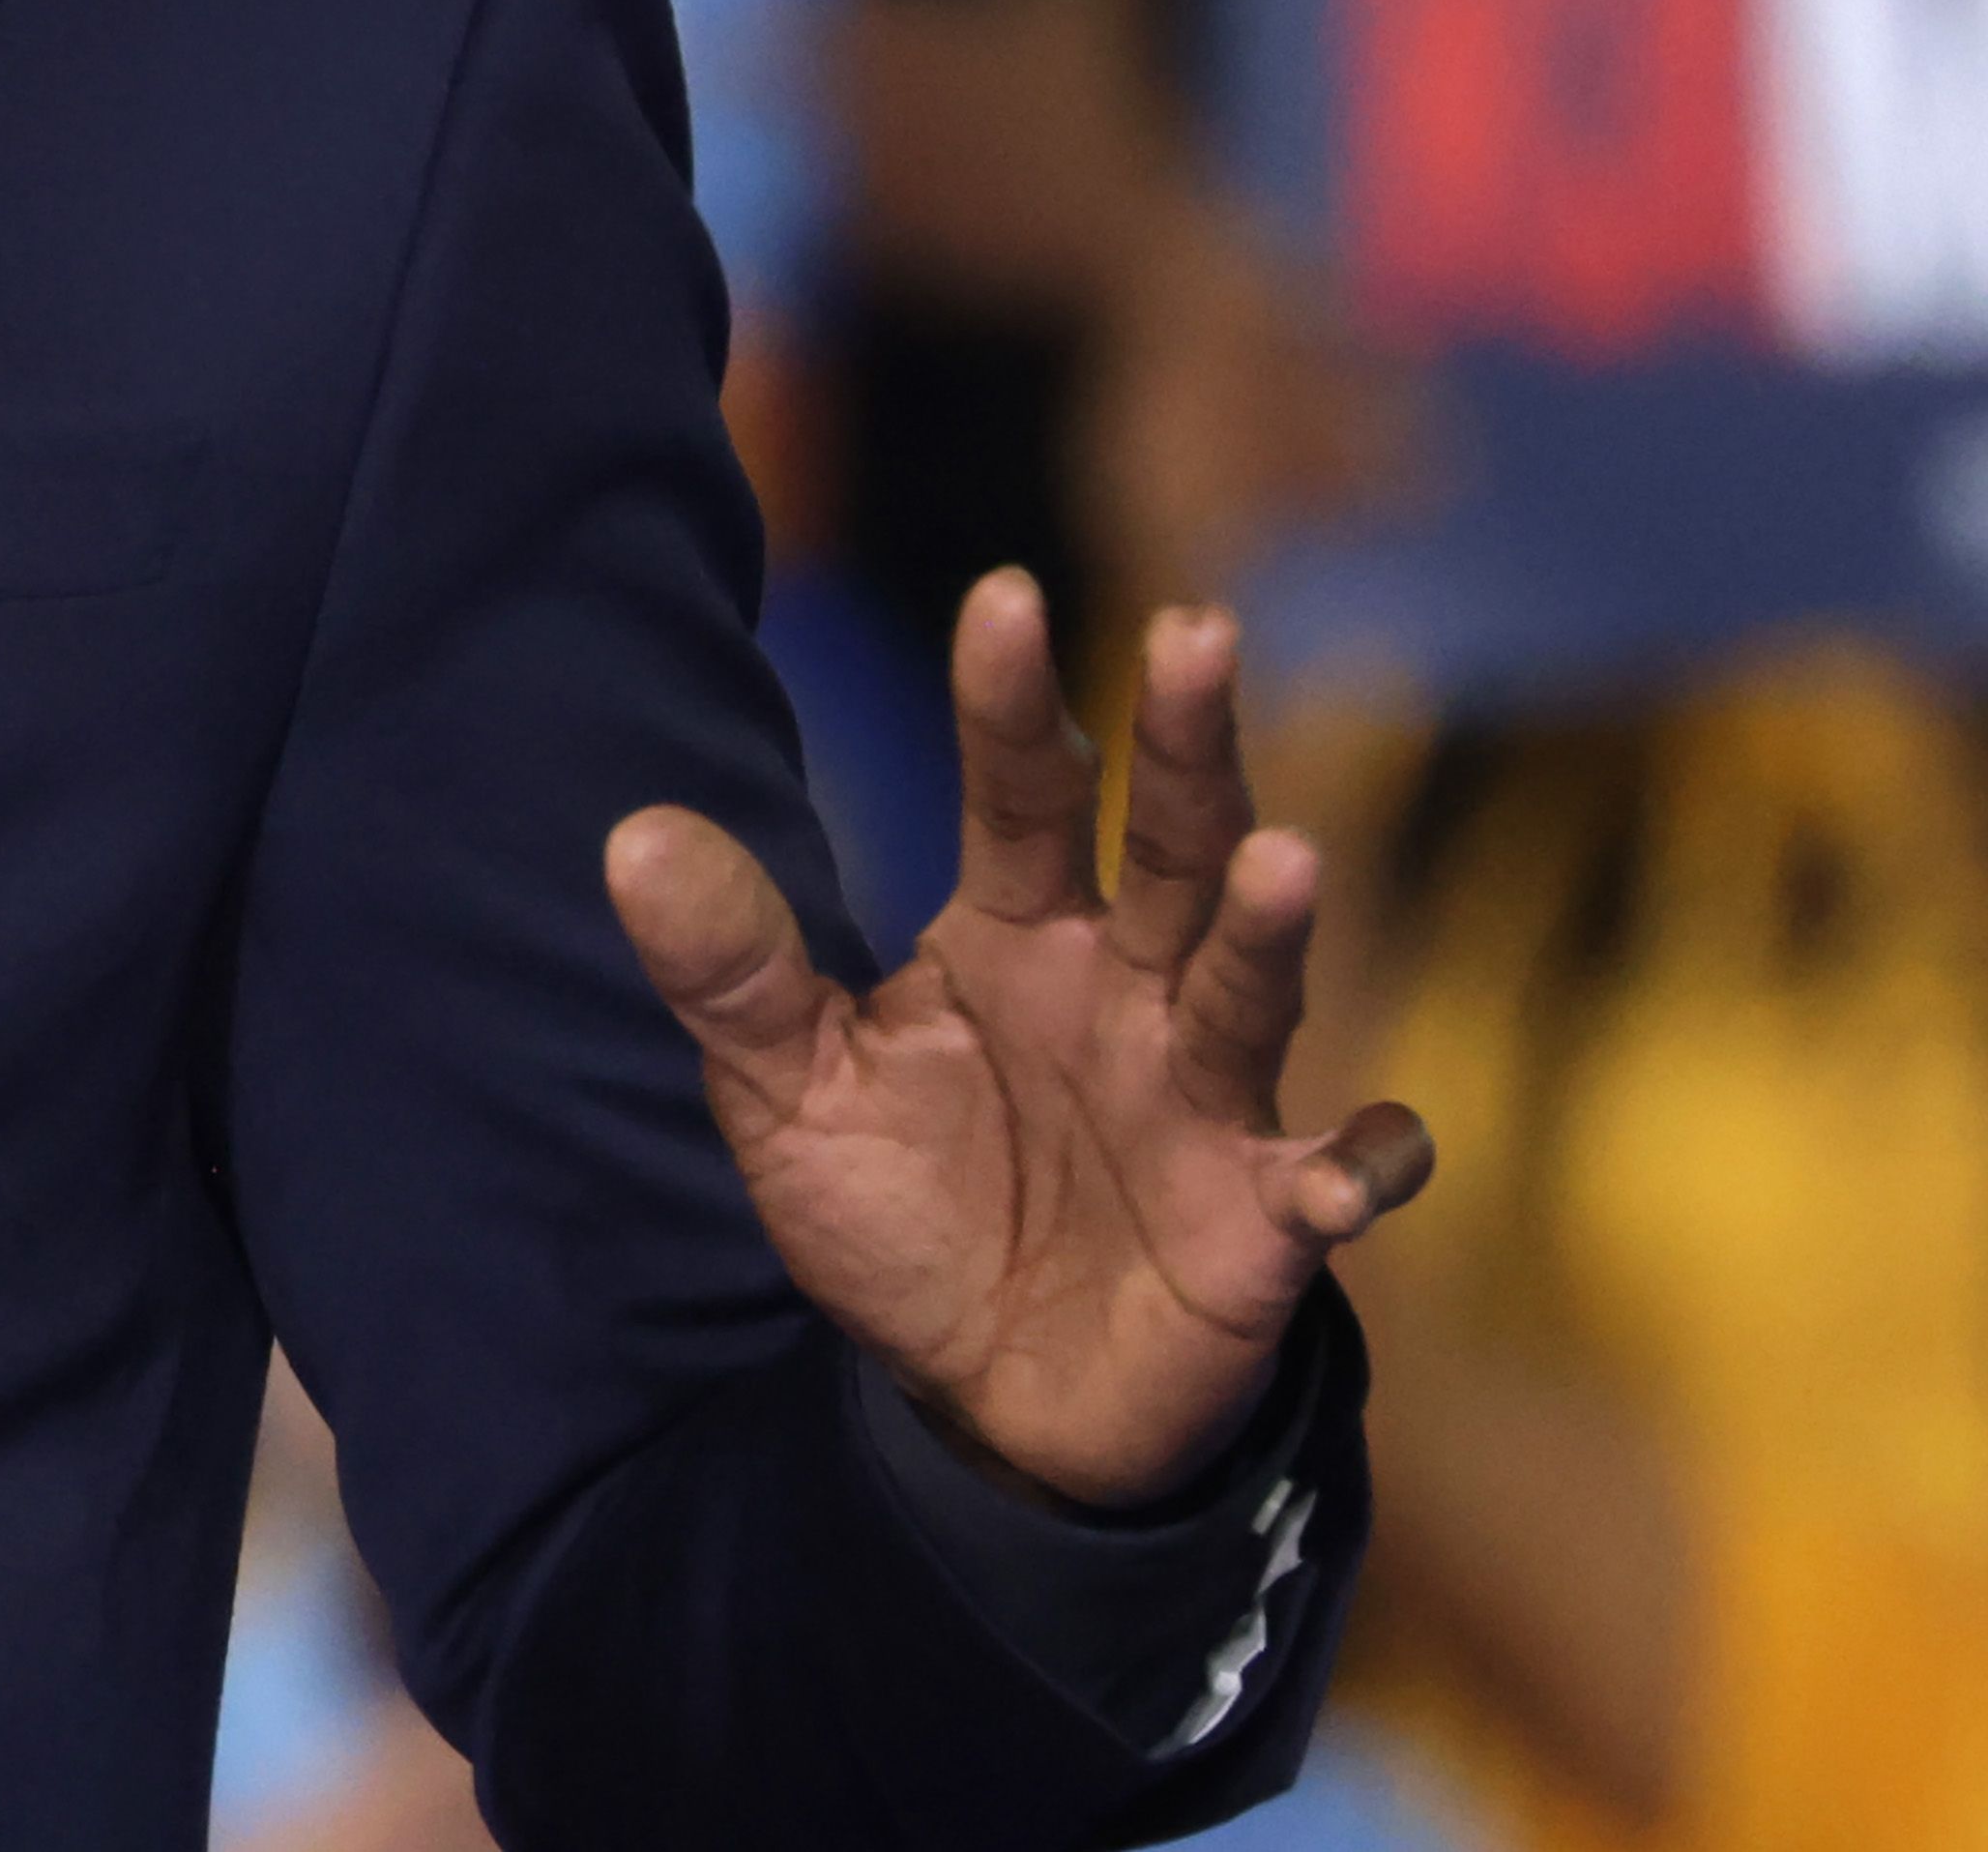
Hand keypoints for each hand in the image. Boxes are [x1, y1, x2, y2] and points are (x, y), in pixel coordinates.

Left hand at [604, 570, 1434, 1504]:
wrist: (984, 1398)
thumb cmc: (901, 1210)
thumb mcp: (786, 1092)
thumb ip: (733, 969)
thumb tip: (634, 835)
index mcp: (1016, 939)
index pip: (1022, 795)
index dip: (1011, 702)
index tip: (1001, 594)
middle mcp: (1130, 992)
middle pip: (1171, 847)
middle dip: (1187, 746)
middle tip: (1194, 631)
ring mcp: (1209, 1101)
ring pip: (1251, 991)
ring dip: (1268, 930)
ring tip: (1282, 857)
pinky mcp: (1260, 1224)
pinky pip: (1330, 1184)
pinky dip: (1357, 1171)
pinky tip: (1358, 1166)